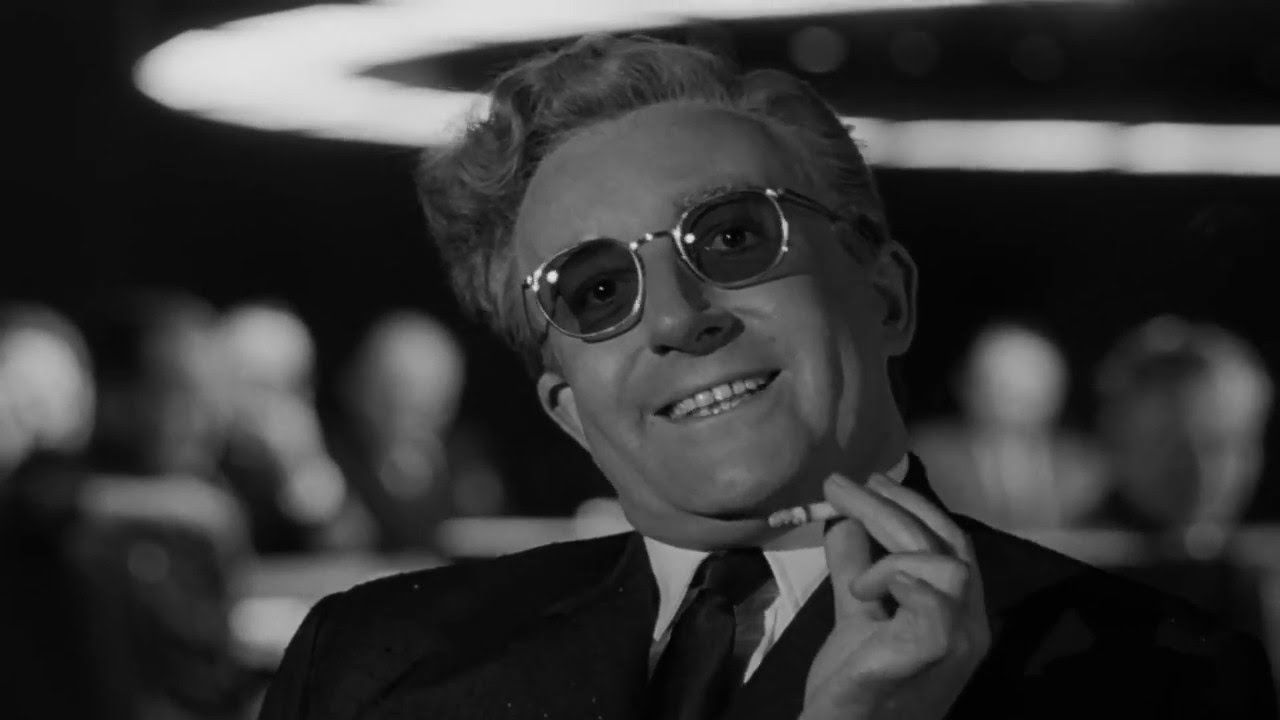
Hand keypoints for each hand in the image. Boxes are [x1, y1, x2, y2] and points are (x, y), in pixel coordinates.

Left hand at [801, 473, 989, 719]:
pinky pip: (931, 609)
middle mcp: (969, 629)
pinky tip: (864, 591)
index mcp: (959, 615)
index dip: (915, 506)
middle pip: (948, 543)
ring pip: (948, 567)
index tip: (872, 481)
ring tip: (855, 582)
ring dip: (894, 553)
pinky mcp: (925, 659)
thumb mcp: (857, 615)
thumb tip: (844, 519)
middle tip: (840, 485)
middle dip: (892, 505)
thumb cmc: (854, 685)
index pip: (952, 543)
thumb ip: (855, 567)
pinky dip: (899, 582)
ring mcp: (955, 647)